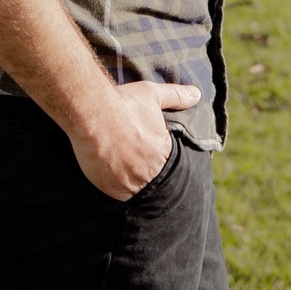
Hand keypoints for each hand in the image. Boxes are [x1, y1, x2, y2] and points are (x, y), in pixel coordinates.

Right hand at [68, 80, 200, 200]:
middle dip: (145, 168)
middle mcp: (152, 170)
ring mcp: (133, 182)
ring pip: (137, 187)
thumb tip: (197, 94)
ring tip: (122, 167)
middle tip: (131, 157)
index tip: (144, 146)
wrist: (93, 114)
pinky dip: (117, 187)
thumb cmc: (123, 103)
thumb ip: (176, 96)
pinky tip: (111, 174)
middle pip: (153, 175)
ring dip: (132, 179)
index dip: (155, 153)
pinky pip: (120, 195)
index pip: (167, 160)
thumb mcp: (151, 94)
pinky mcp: (113, 189)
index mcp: (163, 150)